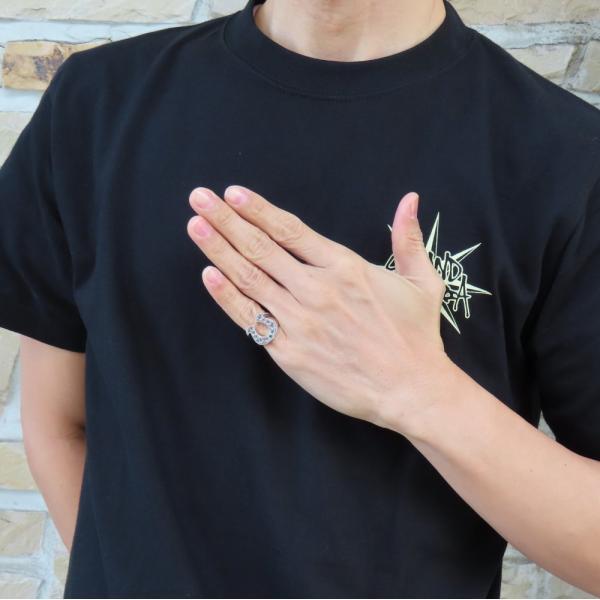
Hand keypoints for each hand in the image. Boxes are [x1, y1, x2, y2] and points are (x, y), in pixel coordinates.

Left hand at [186, 184, 451, 434]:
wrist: (410, 390)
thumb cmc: (416, 336)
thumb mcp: (421, 282)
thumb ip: (408, 238)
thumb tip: (410, 198)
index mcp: (345, 268)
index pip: (290, 230)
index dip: (258, 209)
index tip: (232, 193)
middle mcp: (317, 289)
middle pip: (261, 248)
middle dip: (226, 220)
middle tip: (199, 197)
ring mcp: (300, 321)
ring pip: (250, 278)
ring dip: (218, 250)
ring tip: (195, 226)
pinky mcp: (289, 352)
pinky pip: (251, 319)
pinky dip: (227, 297)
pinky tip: (208, 275)